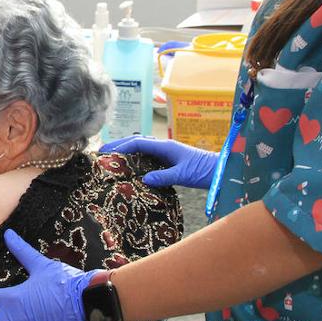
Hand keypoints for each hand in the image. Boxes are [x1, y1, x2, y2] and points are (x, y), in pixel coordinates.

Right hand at [100, 135, 218, 188]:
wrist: (219, 171)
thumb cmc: (203, 171)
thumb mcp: (183, 175)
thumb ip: (164, 176)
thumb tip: (144, 179)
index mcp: (165, 146)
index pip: (139, 142)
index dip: (122, 145)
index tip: (107, 151)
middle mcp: (164, 146)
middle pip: (137, 141)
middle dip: (120, 144)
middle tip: (102, 151)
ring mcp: (166, 152)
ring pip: (142, 147)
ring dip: (127, 150)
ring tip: (112, 157)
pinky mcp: (169, 160)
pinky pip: (148, 156)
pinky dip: (136, 158)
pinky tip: (131, 166)